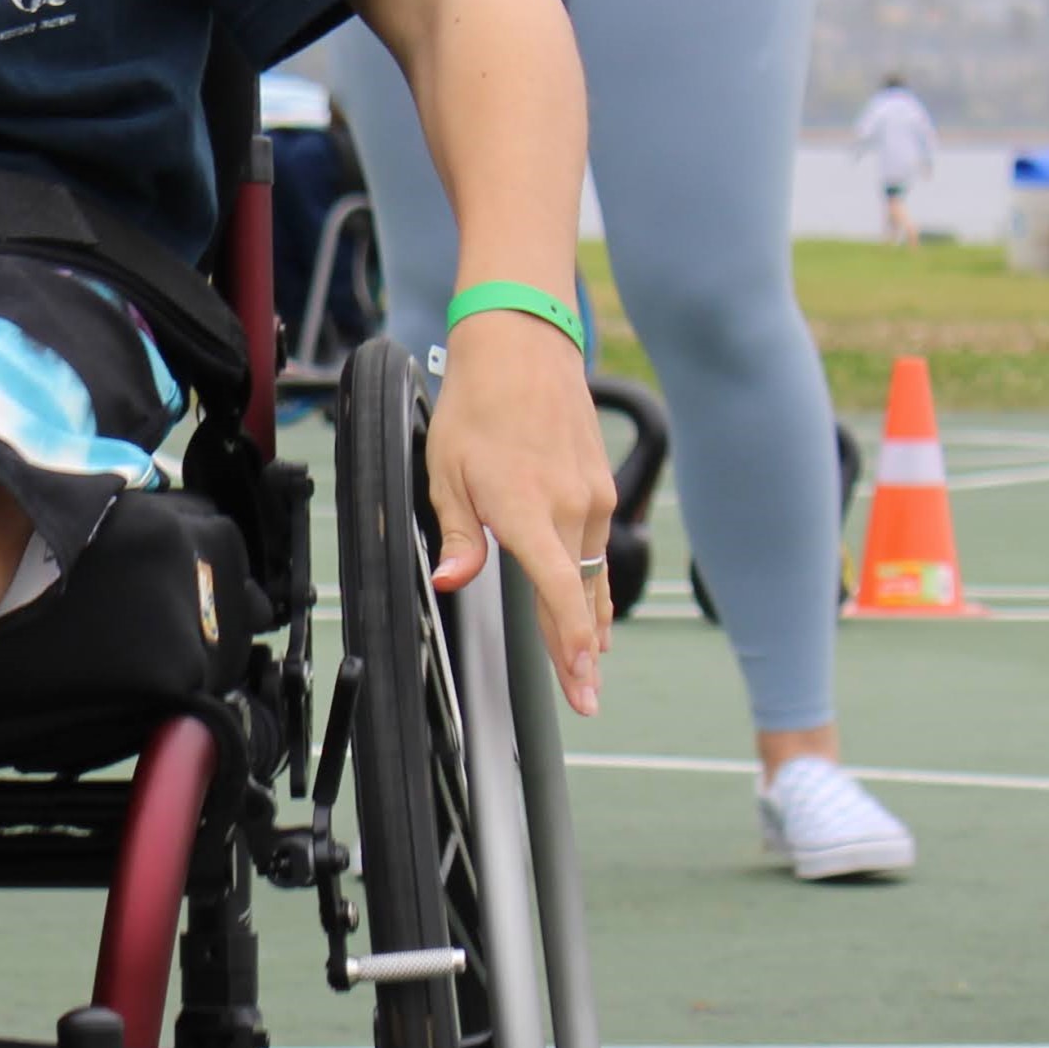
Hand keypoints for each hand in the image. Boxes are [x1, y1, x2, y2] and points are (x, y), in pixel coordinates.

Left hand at [424, 311, 616, 714]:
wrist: (522, 350)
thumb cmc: (476, 408)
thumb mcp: (447, 474)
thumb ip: (459, 535)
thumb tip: (451, 581)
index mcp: (527, 511)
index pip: (560, 593)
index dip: (571, 644)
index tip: (581, 682)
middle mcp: (571, 509)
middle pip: (581, 596)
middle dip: (582, 651)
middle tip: (586, 698)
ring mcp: (593, 497)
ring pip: (593, 574)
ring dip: (590, 617)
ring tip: (589, 661)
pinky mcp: (601, 485)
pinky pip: (597, 546)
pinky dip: (592, 579)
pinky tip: (590, 602)